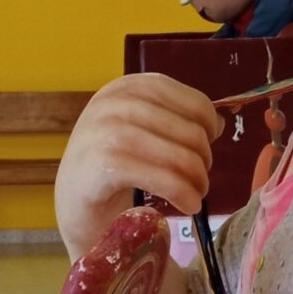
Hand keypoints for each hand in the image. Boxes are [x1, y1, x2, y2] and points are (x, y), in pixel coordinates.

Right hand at [55, 75, 223, 259]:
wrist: (74, 206)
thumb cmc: (111, 170)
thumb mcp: (141, 134)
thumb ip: (173, 122)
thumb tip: (218, 122)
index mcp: (127, 87)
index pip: (191, 99)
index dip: (208, 127)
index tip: (206, 149)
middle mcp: (114, 102)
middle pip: (190, 129)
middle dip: (203, 159)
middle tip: (199, 181)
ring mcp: (105, 131)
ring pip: (180, 154)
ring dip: (197, 180)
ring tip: (196, 196)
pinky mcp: (103, 164)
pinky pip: (162, 178)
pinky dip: (183, 194)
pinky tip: (187, 205)